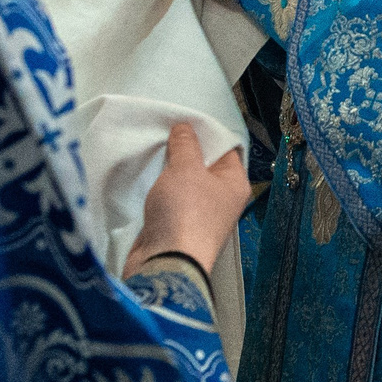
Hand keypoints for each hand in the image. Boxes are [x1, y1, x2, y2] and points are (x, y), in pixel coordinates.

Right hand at [125, 120, 248, 278]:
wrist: (165, 262)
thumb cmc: (186, 213)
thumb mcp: (187, 169)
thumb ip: (185, 144)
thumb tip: (185, 128)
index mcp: (234, 184)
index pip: (227, 148)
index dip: (207, 132)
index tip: (186, 119)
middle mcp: (221, 199)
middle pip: (204, 164)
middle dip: (185, 149)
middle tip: (165, 131)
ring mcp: (199, 214)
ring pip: (185, 182)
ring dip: (170, 169)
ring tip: (153, 149)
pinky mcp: (176, 225)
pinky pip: (170, 198)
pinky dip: (160, 187)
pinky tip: (147, 174)